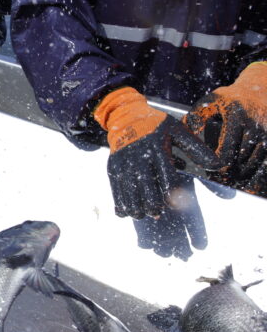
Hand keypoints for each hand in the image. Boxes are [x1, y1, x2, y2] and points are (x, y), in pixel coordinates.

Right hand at [94, 87, 220, 218]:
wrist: (126, 117)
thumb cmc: (156, 126)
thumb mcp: (178, 131)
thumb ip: (197, 148)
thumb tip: (217, 165)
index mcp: (158, 149)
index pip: (166, 176)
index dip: (170, 193)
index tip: (175, 203)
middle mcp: (139, 157)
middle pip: (145, 187)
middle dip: (151, 204)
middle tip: (157, 213)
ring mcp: (124, 163)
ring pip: (128, 190)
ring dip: (134, 206)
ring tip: (141, 214)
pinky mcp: (113, 167)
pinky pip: (115, 188)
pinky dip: (119, 203)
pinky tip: (124, 213)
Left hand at [183, 62, 266, 194]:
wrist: (262, 89)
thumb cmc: (231, 98)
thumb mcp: (210, 101)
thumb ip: (195, 117)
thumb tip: (186, 134)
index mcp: (237, 117)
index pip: (227, 152)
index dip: (217, 167)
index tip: (211, 170)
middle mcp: (256, 126)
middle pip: (241, 162)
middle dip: (229, 174)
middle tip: (219, 179)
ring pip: (255, 165)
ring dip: (244, 176)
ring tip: (232, 180)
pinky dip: (258, 175)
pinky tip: (250, 181)